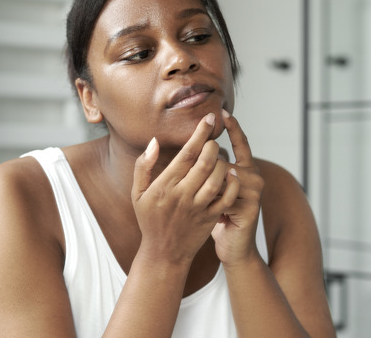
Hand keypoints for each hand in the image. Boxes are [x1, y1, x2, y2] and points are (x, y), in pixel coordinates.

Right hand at [131, 112, 239, 264]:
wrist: (164, 253)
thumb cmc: (149, 219)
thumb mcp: (137, 193)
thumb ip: (143, 166)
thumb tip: (154, 141)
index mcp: (165, 185)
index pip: (186, 153)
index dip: (199, 133)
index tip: (209, 118)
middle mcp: (182, 195)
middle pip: (205, 162)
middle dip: (213, 145)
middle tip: (213, 139)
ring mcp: (198, 207)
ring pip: (218, 177)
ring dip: (223, 162)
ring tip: (220, 156)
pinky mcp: (210, 217)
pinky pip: (227, 196)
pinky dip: (232, 183)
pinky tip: (232, 173)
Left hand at [211, 110, 263, 266]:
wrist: (233, 248)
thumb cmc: (218, 218)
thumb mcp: (213, 191)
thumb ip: (211, 170)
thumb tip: (199, 148)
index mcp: (245, 170)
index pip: (241, 143)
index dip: (234, 127)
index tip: (222, 112)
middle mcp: (254, 177)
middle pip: (226, 159)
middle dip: (208, 168)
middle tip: (196, 187)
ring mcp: (254, 192)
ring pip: (224, 175)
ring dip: (207, 187)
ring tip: (202, 201)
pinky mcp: (251, 207)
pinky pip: (226, 195)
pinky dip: (213, 202)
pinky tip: (211, 212)